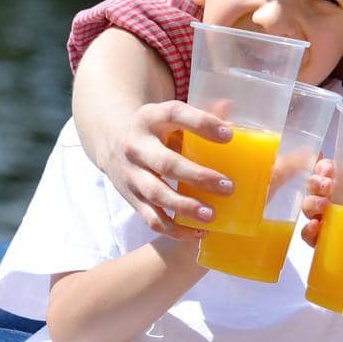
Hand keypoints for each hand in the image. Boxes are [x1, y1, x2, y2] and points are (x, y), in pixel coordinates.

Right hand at [105, 100, 234, 237]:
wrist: (112, 141)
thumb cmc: (156, 129)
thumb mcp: (170, 116)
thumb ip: (199, 116)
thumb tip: (230, 109)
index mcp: (151, 118)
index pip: (175, 115)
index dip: (202, 124)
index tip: (229, 136)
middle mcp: (137, 146)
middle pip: (166, 163)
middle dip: (198, 176)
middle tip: (228, 186)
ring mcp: (131, 174)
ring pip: (157, 194)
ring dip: (185, 207)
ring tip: (212, 215)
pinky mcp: (131, 197)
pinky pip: (151, 218)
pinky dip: (174, 229)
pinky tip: (198, 232)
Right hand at [298, 159, 334, 246]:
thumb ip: (342, 172)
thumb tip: (320, 155)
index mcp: (338, 183)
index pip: (322, 170)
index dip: (322, 168)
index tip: (328, 170)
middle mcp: (327, 198)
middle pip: (311, 188)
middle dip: (316, 184)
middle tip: (328, 185)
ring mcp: (322, 219)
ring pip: (307, 208)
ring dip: (313, 204)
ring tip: (325, 205)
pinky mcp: (320, 240)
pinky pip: (307, 235)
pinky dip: (309, 230)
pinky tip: (315, 225)